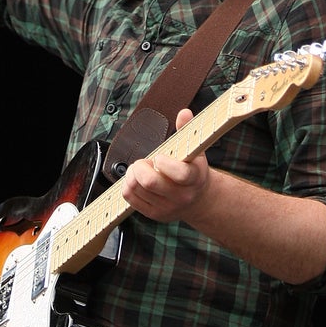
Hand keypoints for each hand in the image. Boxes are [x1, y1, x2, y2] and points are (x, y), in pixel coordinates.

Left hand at [121, 109, 210, 223]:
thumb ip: (187, 130)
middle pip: (150, 182)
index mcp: (194, 178)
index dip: (164, 163)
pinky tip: (136, 179)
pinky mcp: (154, 214)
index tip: (159, 156)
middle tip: (144, 161)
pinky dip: (127, 184)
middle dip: (140, 166)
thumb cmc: (193, 169)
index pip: (180, 174)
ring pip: (136, 188)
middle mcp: (182, 196)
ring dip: (132, 174)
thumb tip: (184, 112)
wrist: (198, 200)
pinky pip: (130, 198)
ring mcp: (167, 207)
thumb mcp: (195, 150)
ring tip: (140, 169)